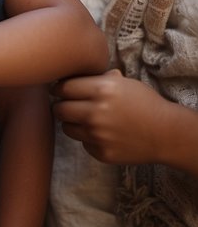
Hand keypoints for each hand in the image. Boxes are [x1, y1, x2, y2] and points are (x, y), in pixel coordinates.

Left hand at [52, 69, 170, 164]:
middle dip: (62, 106)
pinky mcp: (102, 152)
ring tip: (86, 120)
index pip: (63, 88)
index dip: (60, 89)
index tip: (61, 91)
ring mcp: (98, 134)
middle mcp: (96, 112)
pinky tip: (103, 134)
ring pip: (67, 128)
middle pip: (60, 109)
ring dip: (73, 124)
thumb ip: (98, 78)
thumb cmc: (145, 103)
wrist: (167, 133)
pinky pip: (83, 143)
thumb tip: (73, 74)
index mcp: (101, 90)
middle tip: (69, 106)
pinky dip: (89, 139)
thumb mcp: (125, 83)